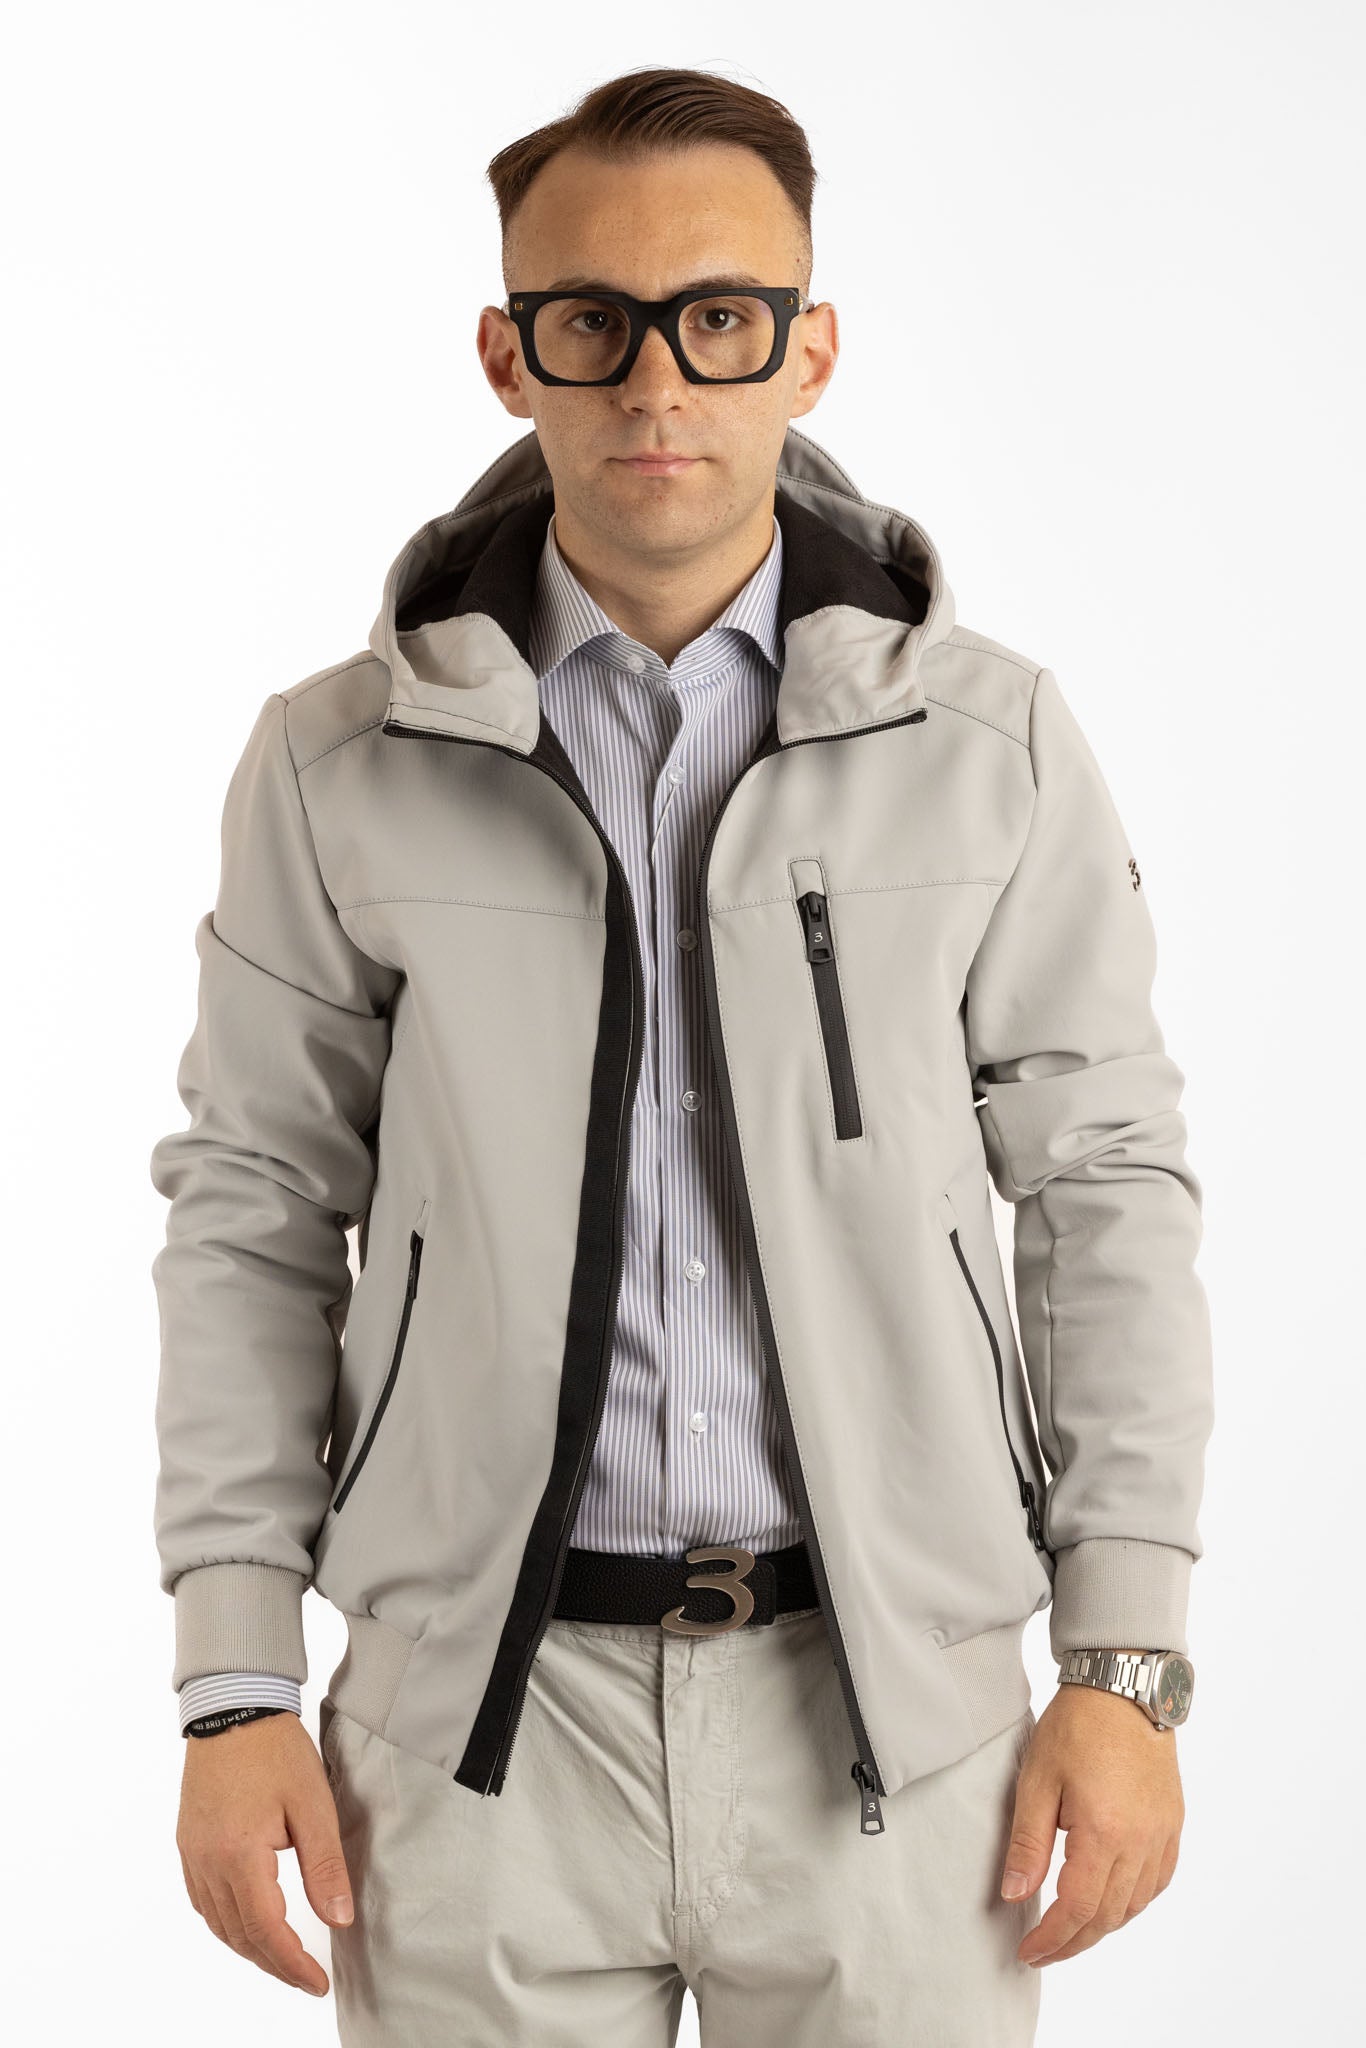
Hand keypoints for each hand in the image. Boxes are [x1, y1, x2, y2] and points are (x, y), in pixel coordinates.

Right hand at [176, 1711, 353, 1996]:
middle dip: (273, 1963)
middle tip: (305, 1977)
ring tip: (283, 1958)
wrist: (234, 1706)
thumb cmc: (275, 1749)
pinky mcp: (188, 1842)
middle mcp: (207, 1862)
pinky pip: (203, 1900)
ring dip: (249, 1947)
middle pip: (239, 1934)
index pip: (266, 1930)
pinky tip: (247, 1923)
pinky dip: (227, 1923)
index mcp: (239, 1855)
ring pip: (218, 1922)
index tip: (317, 1982)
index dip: (292, 1964)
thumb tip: (339, 1920)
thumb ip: (325, 1866)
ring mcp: (192, 1853)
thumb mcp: (313, 1804)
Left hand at [1000, 1674, 1183, 1967]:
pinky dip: (1133, 1901)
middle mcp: (1141, 1841)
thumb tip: (1015, 1895)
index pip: (1078, 1909)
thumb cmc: (1077, 1726)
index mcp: (1104, 1832)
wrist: (1122, 1687)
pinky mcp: (1172, 1823)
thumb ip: (1028, 1844)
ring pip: (1136, 1904)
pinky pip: (1158, 1881)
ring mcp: (1163, 1834)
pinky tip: (1112, 1901)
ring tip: (1071, 1931)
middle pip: (1108, 1916)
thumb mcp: (1037, 1780)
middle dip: (1074, 1942)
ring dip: (1103, 1926)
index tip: (1029, 1952)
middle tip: (1044, 1951)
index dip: (1052, 1939)